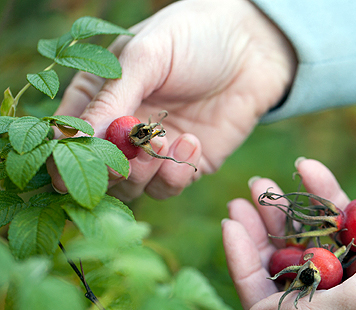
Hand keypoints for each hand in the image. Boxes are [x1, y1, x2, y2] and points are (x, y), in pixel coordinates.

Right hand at [50, 0, 295, 200]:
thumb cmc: (193, 38)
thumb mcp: (146, 57)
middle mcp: (122, 129)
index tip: (76, 164)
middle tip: (135, 147)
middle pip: (98, 171)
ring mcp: (154, 150)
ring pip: (132, 187)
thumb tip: (75, 138)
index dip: (66, 156)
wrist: (251, 48)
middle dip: (113, 167)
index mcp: (99, 96)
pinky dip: (176, 174)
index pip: (68, 136)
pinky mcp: (185, 164)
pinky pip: (168, 187)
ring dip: (145, 172)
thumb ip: (112, 98)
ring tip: (166, 140)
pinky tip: (192, 143)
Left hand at [222, 158, 355, 309]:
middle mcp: (335, 302)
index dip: (245, 264)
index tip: (230, 226)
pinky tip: (306, 168)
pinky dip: (320, 194)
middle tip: (240, 201)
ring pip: (303, 239)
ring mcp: (349, 270)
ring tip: (261, 182)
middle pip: (282, 267)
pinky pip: (334, 218)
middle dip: (258, 233)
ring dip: (283, 210)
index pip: (270, 301)